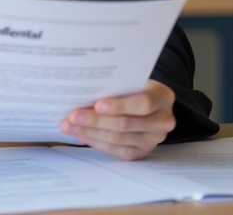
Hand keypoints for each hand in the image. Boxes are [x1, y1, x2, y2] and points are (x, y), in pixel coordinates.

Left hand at [60, 79, 175, 159]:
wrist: (150, 105)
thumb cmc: (136, 88)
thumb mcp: (133, 81)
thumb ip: (117, 85)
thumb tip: (84, 90)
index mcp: (163, 97)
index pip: (143, 103)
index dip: (119, 105)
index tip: (97, 105)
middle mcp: (163, 121)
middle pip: (126, 124)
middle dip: (95, 120)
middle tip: (72, 116)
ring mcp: (153, 140)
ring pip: (117, 138)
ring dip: (90, 132)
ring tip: (69, 125)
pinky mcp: (141, 152)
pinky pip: (116, 150)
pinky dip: (95, 141)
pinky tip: (81, 133)